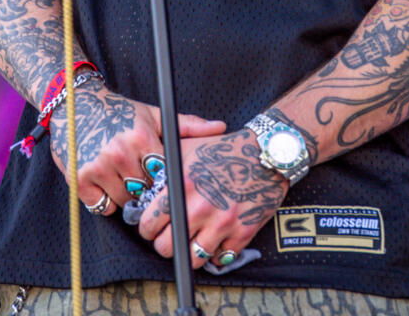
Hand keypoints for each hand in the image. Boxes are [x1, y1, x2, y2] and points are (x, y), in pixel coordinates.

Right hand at [49, 81, 225, 215]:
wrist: (78, 104)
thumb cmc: (121, 112)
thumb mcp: (155, 115)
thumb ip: (188, 125)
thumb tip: (221, 127)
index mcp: (142, 136)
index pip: (165, 174)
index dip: (165, 180)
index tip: (162, 176)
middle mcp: (120, 153)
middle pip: (145, 191)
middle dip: (146, 190)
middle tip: (141, 177)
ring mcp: (98, 167)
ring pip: (124, 202)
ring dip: (126, 197)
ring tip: (124, 177)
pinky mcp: (79, 179)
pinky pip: (102, 207)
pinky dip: (105, 201)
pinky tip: (106, 182)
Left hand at [138, 128, 287, 266]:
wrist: (264, 153)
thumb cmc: (224, 149)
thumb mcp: (188, 148)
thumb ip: (163, 166)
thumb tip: (144, 186)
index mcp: (183, 185)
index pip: (149, 224)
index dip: (148, 227)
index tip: (153, 226)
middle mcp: (201, 207)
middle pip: (166, 247)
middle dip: (165, 242)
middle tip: (171, 234)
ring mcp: (223, 222)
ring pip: (192, 258)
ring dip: (190, 251)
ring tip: (192, 238)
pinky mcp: (243, 232)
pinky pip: (220, 258)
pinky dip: (216, 252)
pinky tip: (215, 238)